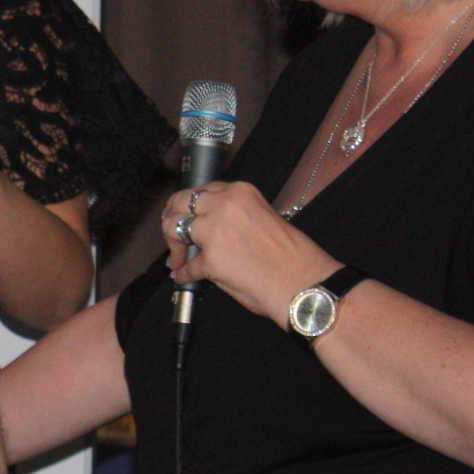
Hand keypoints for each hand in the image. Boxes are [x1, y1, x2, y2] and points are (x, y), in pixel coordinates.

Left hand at [161, 182, 335, 322]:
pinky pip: (186, 267)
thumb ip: (233, 215)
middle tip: (171, 235)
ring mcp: (215, 232)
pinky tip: (184, 276)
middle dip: (170, 219)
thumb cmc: (289, 256)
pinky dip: (183, 274)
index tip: (182, 215)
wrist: (303, 282)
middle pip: (180, 203)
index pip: (201, 191)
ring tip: (178, 259)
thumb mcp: (262, 217)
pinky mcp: (210, 260)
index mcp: (240, 193)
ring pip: (174, 229)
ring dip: (173, 246)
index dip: (187, 206)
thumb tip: (209, 224)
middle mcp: (225, 206)